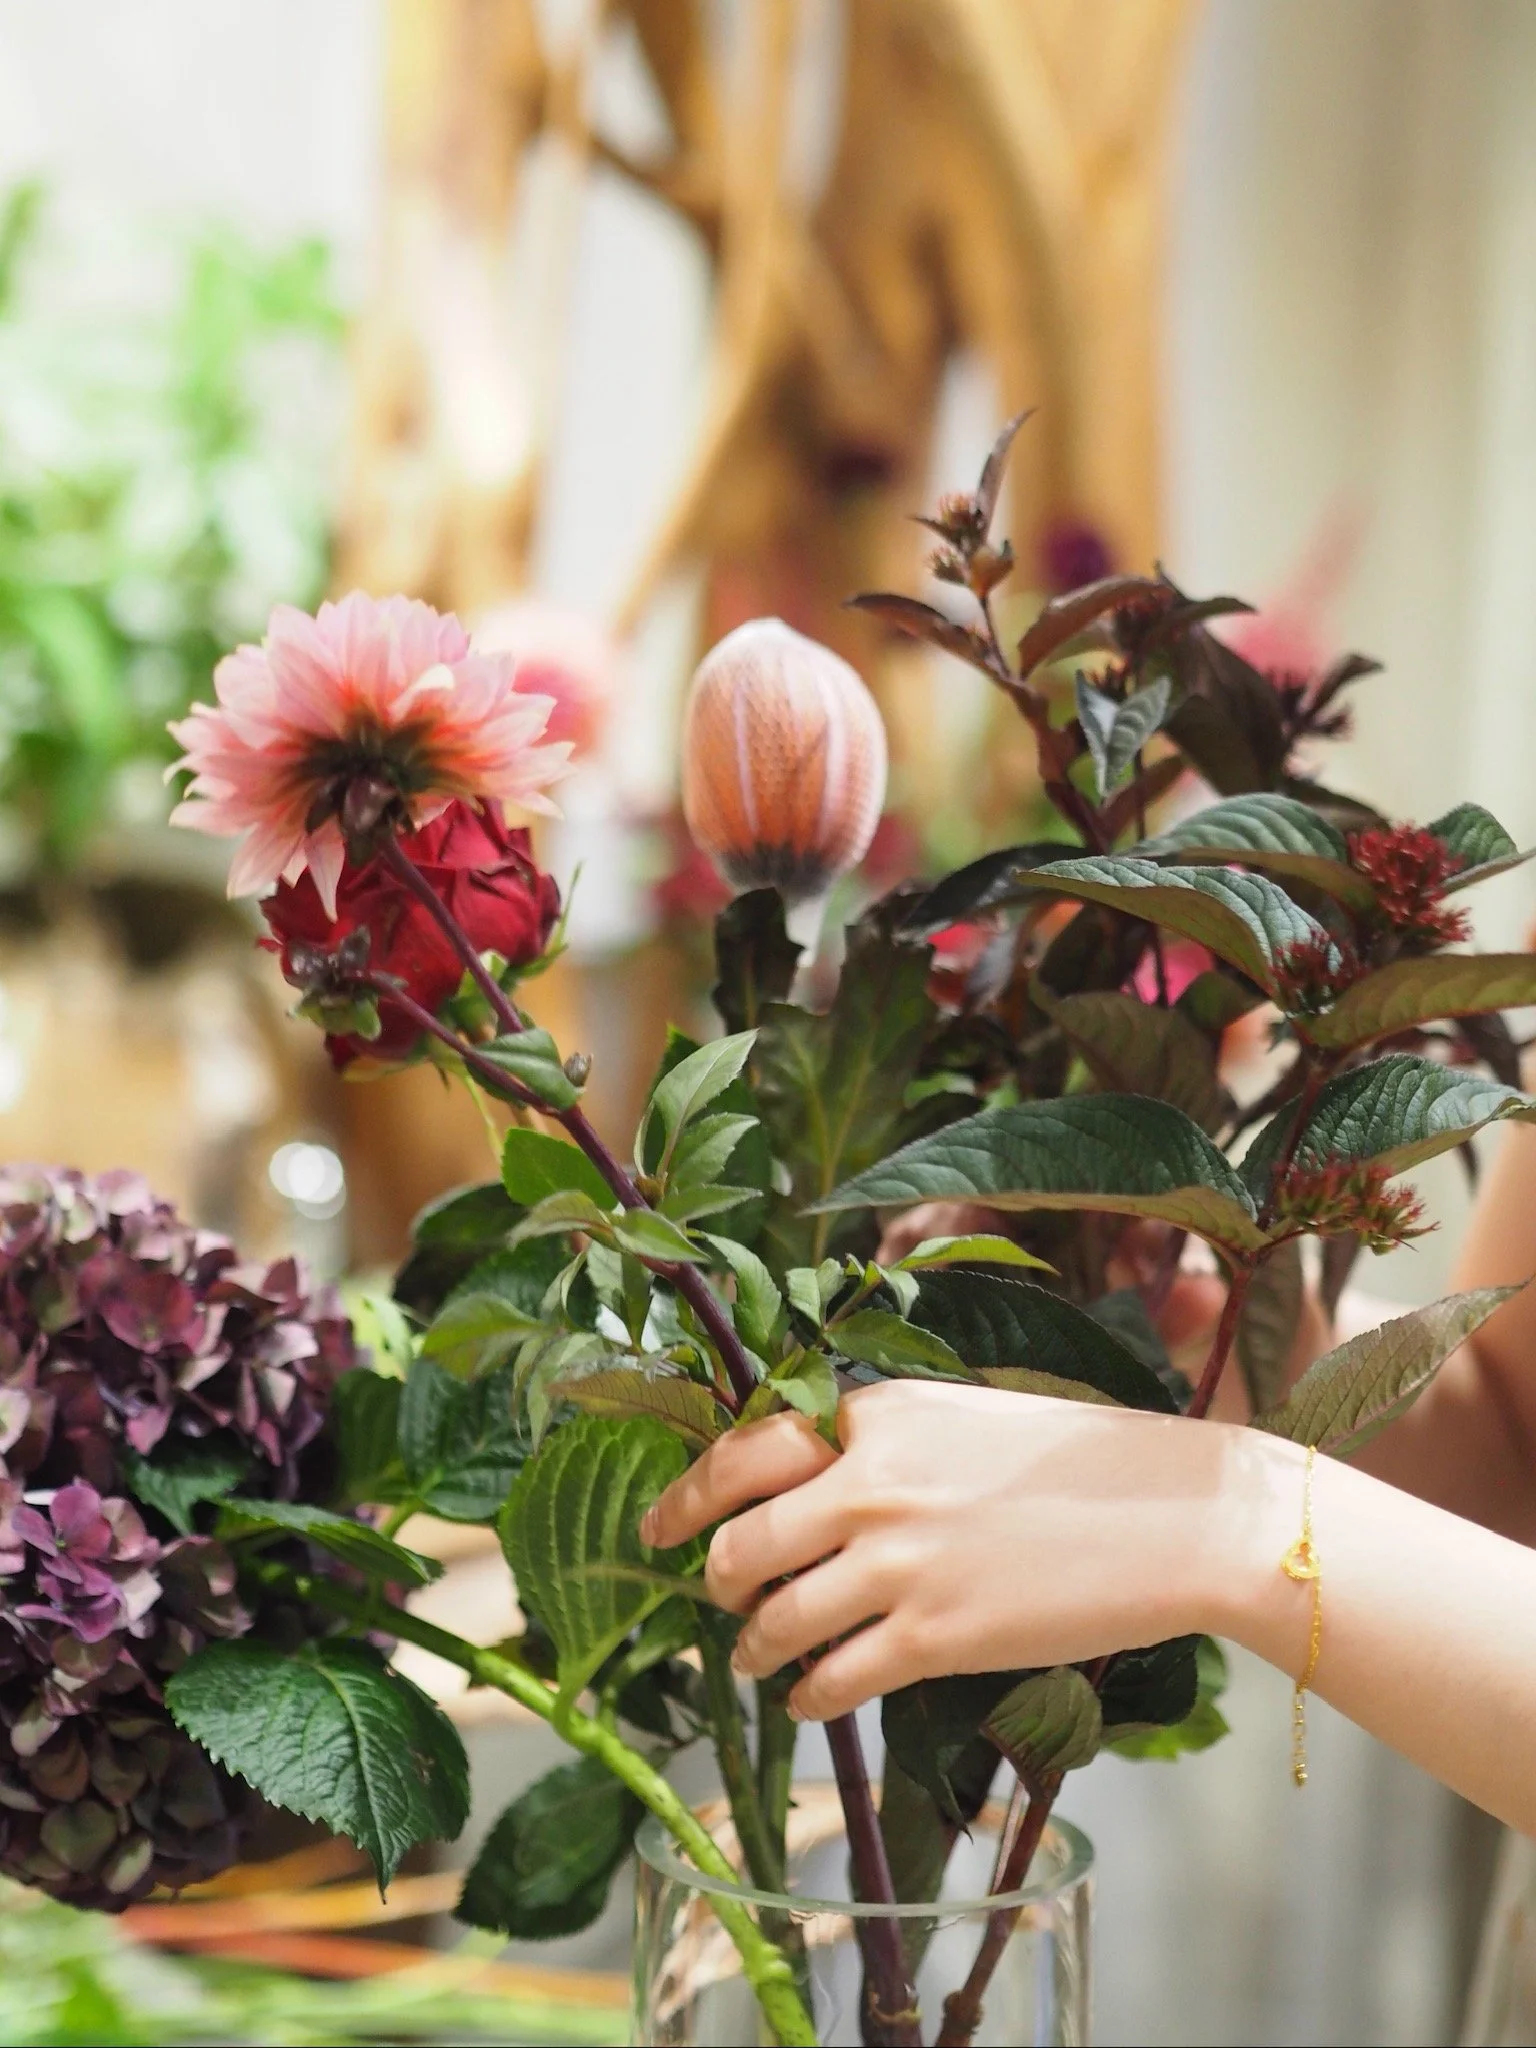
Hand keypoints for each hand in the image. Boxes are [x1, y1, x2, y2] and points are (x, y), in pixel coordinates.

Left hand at [642, 1382, 1274, 1720]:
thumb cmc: (1079, 1460)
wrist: (1174, 1514)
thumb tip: (806, 1486)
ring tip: (759, 1657)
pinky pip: (831, 1678)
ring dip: (754, 1647)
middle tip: (719, 1598)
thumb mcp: (961, 1417)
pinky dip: (806, 1696)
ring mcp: (899, 1562)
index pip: (743, 1451)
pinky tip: (810, 1698)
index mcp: (876, 1413)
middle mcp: (871, 1482)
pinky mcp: (934, 1636)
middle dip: (715, 1581)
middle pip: (739, 1543)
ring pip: (774, 1619)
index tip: (658, 1527)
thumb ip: (879, 1444)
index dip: (686, 1496)